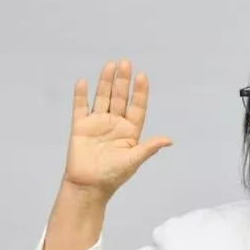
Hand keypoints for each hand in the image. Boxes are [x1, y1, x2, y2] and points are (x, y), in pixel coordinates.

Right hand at [63, 60, 171, 198]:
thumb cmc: (112, 176)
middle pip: (120, 98)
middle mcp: (114, 124)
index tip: (142, 76)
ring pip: (102, 98)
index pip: (137, 106)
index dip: (140, 92)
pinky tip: (83, 82)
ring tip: (110, 65)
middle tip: (126, 63)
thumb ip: (149, 147)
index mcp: (130, 131)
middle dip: (123, 81)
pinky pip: (80, 107)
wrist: (88, 186)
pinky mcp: (80, 127)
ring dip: (105, 82)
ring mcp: (97, 123)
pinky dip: (81, 95)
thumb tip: (169, 140)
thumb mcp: (133, 160)